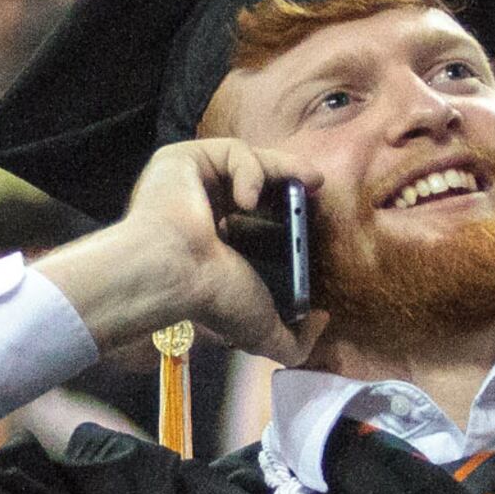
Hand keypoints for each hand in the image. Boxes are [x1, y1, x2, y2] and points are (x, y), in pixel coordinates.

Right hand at [41, 136, 317, 363]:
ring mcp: (192, 183)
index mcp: (218, 245)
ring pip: (248, 161)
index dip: (292, 213)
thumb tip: (323, 321)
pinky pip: (231, 152)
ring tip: (303, 184)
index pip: (261, 218)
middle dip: (291, 182)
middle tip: (318, 188)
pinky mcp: (184, 160)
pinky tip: (248, 198)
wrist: (171, 274)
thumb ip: (296, 340)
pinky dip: (250, 170)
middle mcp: (203, 211)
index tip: (316, 213)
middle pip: (259, 183)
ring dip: (280, 169)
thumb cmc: (210, 299)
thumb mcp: (263, 329)